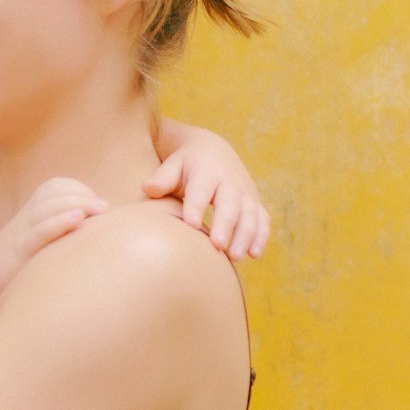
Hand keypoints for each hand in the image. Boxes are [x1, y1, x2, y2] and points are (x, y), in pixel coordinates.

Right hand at [0, 177, 107, 308]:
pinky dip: (59, 222)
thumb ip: (60, 226)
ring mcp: (23, 231)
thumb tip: (98, 224)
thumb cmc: (22, 260)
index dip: (80, 190)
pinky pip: (39, 231)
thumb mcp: (39, 236)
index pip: (57, 186)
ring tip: (99, 209)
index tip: (98, 206)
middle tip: (105, 208)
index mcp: (33, 209)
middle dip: (83, 196)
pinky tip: (78, 220)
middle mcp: (28, 215)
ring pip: (48, 207)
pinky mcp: (20, 249)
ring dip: (77, 204)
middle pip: (56, 193)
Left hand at [144, 133, 268, 259]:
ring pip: (250, 215)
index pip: (201, 190)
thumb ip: (161, 179)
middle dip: (225, 225)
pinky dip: (261, 236)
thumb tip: (146, 188)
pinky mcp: (255, 204)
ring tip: (235, 257)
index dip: (196, 207)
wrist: (214, 151)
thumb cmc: (186, 165)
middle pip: (229, 205)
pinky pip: (263, 220)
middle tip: (217, 246)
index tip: (191, 224)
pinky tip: (254, 255)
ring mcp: (245, 194)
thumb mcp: (173, 166)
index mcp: (206, 172)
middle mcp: (230, 183)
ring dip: (245, 236)